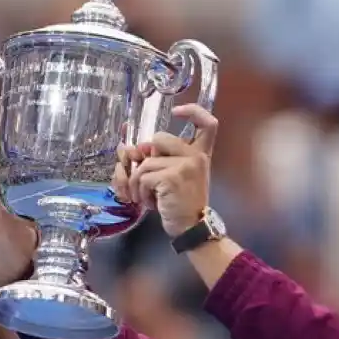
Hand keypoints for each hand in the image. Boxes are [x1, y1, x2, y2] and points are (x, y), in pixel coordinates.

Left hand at [113, 104, 217, 237]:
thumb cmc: (182, 204)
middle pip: (159, 138)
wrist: (191, 228)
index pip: (207, 123)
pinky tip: (149, 202)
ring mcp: (185, 165)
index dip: (193, 111)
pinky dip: (139, 191)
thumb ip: (160, 159)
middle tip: (147, 178)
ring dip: (138, 182)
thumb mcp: (177, 177)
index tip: (177, 111)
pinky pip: (143, 176)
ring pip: (145, 162)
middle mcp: (196, 156)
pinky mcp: (171, 177)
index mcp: (200, 153)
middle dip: (145, 159)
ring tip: (146, 196)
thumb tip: (131, 149)